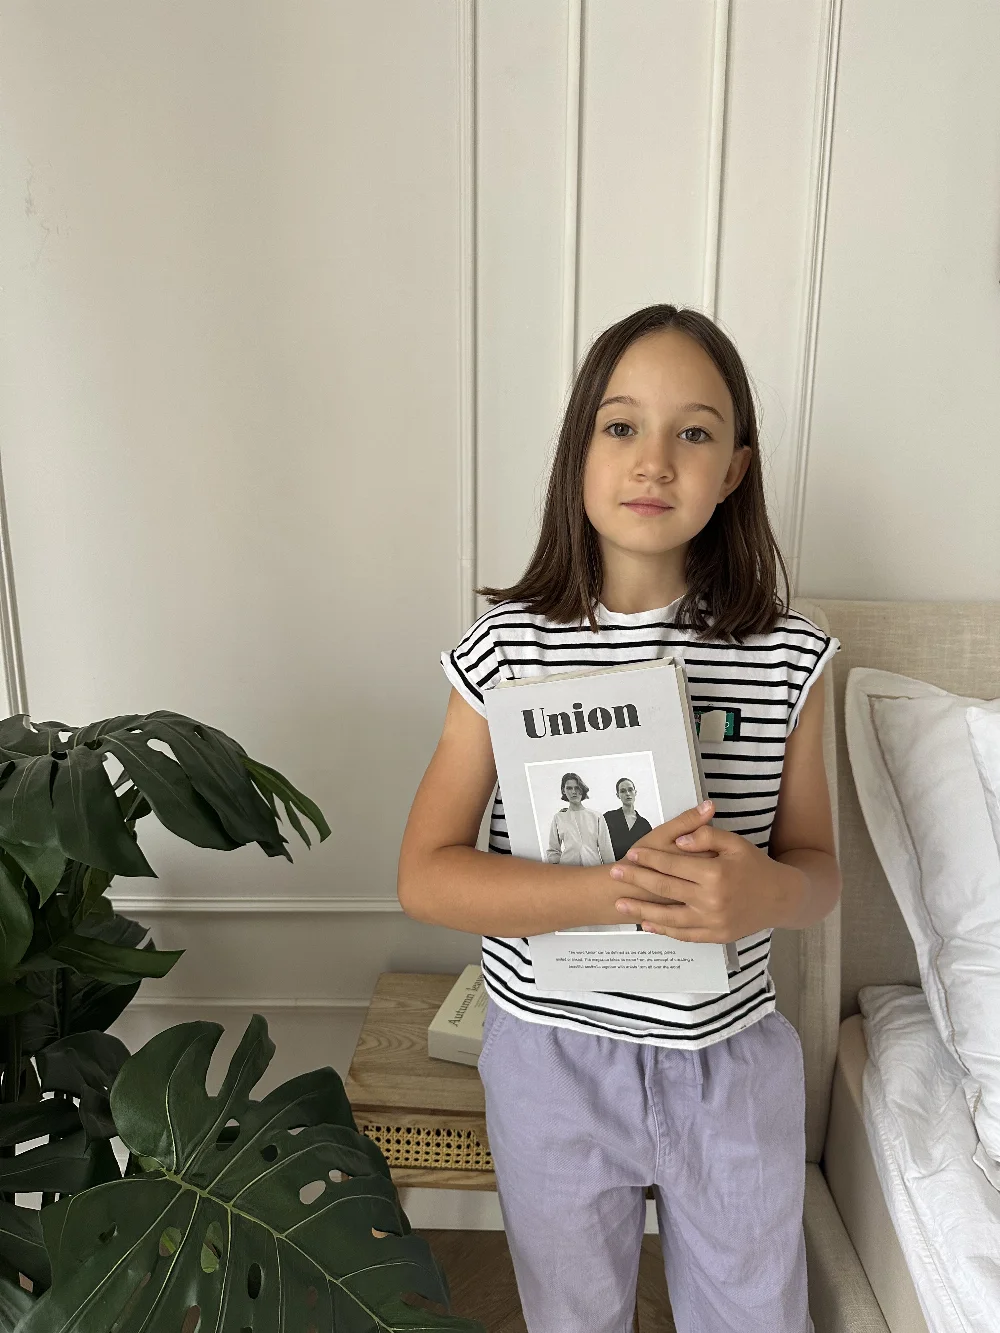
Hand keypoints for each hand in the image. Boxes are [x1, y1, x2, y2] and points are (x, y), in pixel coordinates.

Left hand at [609, 800, 805, 942]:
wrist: (780, 898)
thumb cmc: (755, 866)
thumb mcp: (734, 843)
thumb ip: (706, 836)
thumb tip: (680, 841)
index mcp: (715, 873)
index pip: (673, 864)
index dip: (650, 859)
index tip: (631, 854)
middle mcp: (712, 900)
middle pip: (665, 889)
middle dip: (637, 881)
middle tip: (614, 873)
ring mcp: (713, 921)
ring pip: (669, 917)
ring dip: (642, 911)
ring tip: (620, 904)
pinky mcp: (716, 936)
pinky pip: (685, 935)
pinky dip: (664, 930)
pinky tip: (647, 924)